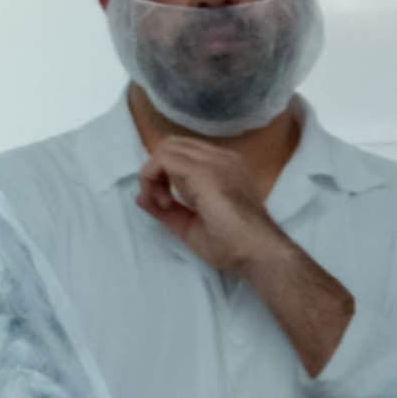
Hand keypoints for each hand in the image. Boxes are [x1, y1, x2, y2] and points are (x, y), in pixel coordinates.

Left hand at [135, 130, 293, 275]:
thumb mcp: (189, 224)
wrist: (257, 251)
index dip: (164, 175)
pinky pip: (163, 159)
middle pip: (172, 146)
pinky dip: (152, 180)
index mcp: (224, 167)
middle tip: (162, 203)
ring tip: (165, 205)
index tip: (166, 205)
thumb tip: (140, 196)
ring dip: (153, 177)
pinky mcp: (204, 170)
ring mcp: (215, 161)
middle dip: (156, 172)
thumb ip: (166, 209)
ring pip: (166, 149)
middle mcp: (221, 157)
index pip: (183, 154)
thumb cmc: (231, 243)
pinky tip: (165, 204)